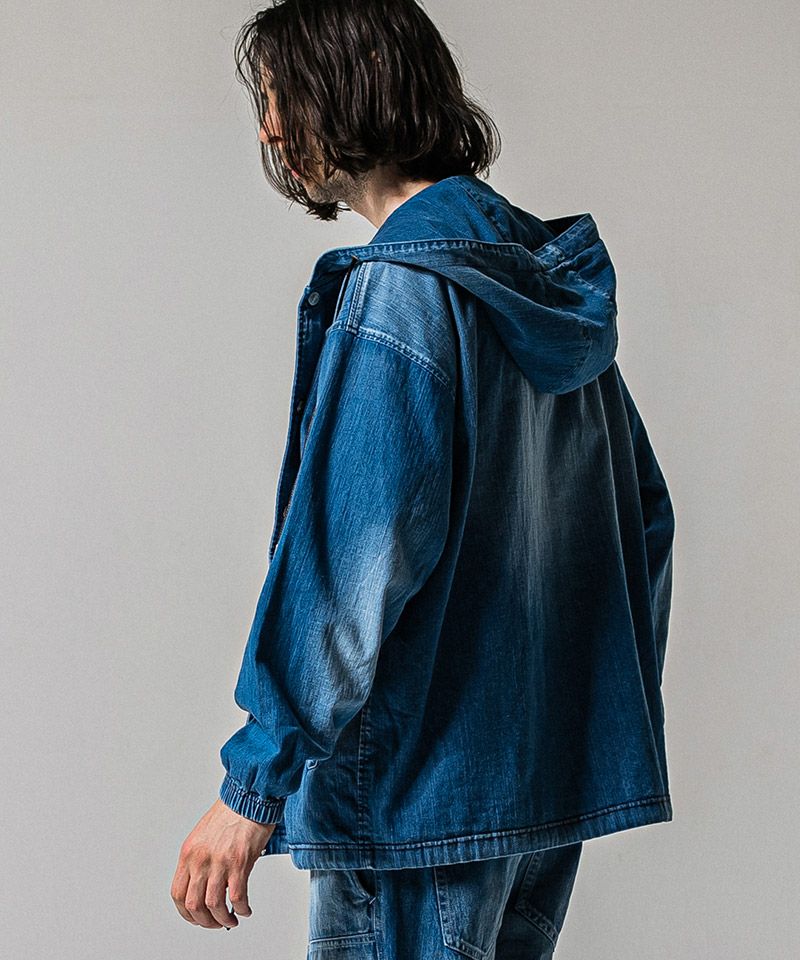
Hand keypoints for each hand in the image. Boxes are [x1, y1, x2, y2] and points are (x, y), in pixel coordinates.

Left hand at [171, 797, 276, 928]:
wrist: (249, 797)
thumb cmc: (231, 813)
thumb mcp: (204, 836)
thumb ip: (200, 860)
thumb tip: (205, 885)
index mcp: (189, 853)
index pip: (178, 894)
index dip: (186, 913)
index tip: (196, 917)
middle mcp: (200, 859)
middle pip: (193, 905)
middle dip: (204, 921)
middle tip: (215, 923)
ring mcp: (219, 862)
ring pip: (213, 905)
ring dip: (223, 919)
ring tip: (231, 919)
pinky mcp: (239, 862)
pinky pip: (237, 897)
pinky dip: (241, 909)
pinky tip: (245, 909)